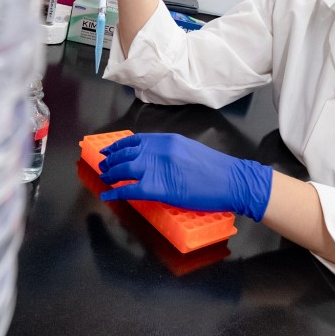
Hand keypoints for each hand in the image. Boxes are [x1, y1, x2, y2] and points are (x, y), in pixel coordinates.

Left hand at [99, 133, 272, 221]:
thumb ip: (171, 152)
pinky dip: (115, 192)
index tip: (110, 149)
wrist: (231, 181)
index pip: (136, 140)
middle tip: (102, 165)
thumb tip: (155, 159)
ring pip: (124, 169)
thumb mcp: (190, 150)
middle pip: (126, 153)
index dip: (119, 145)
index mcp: (168, 140)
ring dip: (111, 173)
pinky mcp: (158, 188)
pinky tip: (107, 195)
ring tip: (104, 177)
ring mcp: (158, 168)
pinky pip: (129, 189)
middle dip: (111, 159)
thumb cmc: (216, 169)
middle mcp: (159, 150)